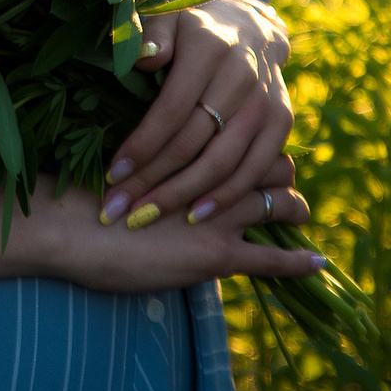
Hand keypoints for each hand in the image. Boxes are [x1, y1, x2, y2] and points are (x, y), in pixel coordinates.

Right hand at [34, 158, 318, 292]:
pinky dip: (298, 263)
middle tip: (280, 181)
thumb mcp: (125, 153)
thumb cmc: (88, 188)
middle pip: (273, 164)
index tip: (261, 148)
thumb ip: (154, 142)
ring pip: (281, 204)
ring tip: (300, 214)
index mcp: (199, 145)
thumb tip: (163, 125)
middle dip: (281, 173)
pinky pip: (272, 260)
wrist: (73, 227)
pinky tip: (318, 264)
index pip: (250, 136)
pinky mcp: (218, 256)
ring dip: (294, 209)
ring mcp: (221, 216)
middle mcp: (217, 175)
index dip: (259, 143)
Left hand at [99, 0, 291, 231]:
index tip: (112, 175)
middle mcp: (242, 76)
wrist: (251, 28)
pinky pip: (254, 169)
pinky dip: (226, 197)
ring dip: (183, 196)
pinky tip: (195, 217)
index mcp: (209, 48)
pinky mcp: (281, 122)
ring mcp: (265, 103)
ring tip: (146, 219)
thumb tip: (146, 59)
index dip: (142, 146)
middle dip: (152, 181)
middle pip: (194, 142)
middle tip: (118, 209)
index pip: (172, 109)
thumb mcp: (167, 18)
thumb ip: (150, 34)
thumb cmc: (191, 29)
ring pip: (223, 162)